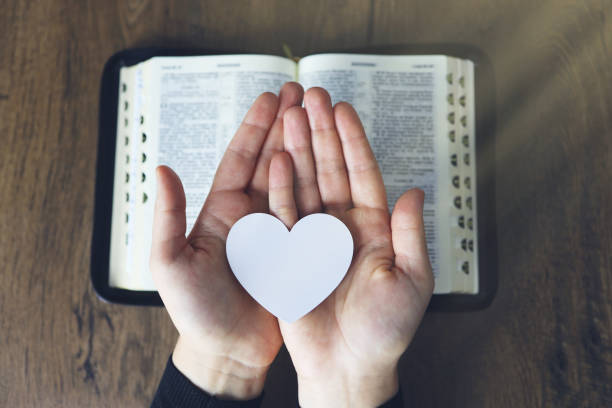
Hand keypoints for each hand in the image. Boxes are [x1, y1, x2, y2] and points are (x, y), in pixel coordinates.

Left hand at [150, 83, 303, 398]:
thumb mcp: (171, 265)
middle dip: (287, 125)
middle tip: (304, 94)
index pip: (240, 159)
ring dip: (306, 147)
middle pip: (271, 160)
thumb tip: (162, 170)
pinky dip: (321, 186)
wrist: (228, 351)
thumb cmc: (196, 312)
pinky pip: (310, 211)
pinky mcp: (296, 249)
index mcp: (221, 211)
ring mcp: (275, 230)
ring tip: (320, 117)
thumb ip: (166, 218)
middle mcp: (250, 215)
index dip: (256, 127)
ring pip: (294, 179)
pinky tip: (333, 165)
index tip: (271, 98)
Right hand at [268, 88, 434, 406]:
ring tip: (290, 115)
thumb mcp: (410, 281)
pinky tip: (278, 160)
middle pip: (331, 169)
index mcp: (374, 228)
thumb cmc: (385, 331)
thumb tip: (414, 192)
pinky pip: (284, 216)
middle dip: (321, 132)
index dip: (353, 141)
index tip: (342, 109)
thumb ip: (410, 235)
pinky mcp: (291, 254)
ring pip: (305, 184)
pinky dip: (280, 188)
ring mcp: (315, 238)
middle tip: (311, 96)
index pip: (363, 174)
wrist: (349, 366)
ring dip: (299, 150)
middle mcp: (343, 226)